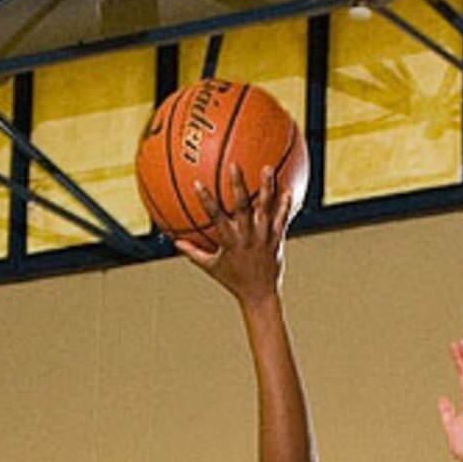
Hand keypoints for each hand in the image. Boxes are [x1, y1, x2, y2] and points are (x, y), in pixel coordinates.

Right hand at [174, 164, 289, 300]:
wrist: (260, 296)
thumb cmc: (233, 281)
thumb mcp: (211, 268)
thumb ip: (193, 252)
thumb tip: (175, 242)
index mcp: (229, 242)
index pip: (215, 218)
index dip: (206, 201)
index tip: (197, 183)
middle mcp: (247, 238)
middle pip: (242, 208)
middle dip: (237, 186)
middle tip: (235, 165)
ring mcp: (263, 238)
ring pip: (265, 209)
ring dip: (266, 188)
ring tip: (267, 168)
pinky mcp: (277, 240)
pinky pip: (282, 219)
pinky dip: (285, 205)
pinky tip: (287, 188)